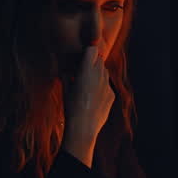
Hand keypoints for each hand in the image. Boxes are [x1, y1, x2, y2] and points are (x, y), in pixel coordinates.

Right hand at [62, 46, 113, 166]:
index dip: (88, 52)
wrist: (83, 127)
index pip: (92, 50)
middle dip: (93, 63)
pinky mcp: (112, 95)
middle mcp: (99, 75)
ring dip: (97, 75)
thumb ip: (66, 77)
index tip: (83, 57)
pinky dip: (101, 88)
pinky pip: (107, 86)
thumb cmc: (71, 107)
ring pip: (104, 72)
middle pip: (99, 60)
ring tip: (87, 86)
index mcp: (86, 71)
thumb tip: (65, 71)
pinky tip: (93, 99)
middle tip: (83, 72)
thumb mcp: (65, 90)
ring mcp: (107, 85)